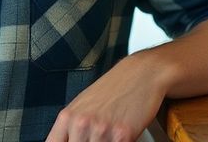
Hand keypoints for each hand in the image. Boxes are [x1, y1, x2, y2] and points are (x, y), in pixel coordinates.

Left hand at [45, 52, 170, 141]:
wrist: (140, 73)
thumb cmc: (112, 88)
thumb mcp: (83, 105)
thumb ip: (71, 127)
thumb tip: (66, 139)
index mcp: (68, 117)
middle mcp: (81, 123)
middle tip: (96, 139)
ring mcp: (101, 130)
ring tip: (109, 136)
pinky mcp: (122, 135)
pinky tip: (120, 136)